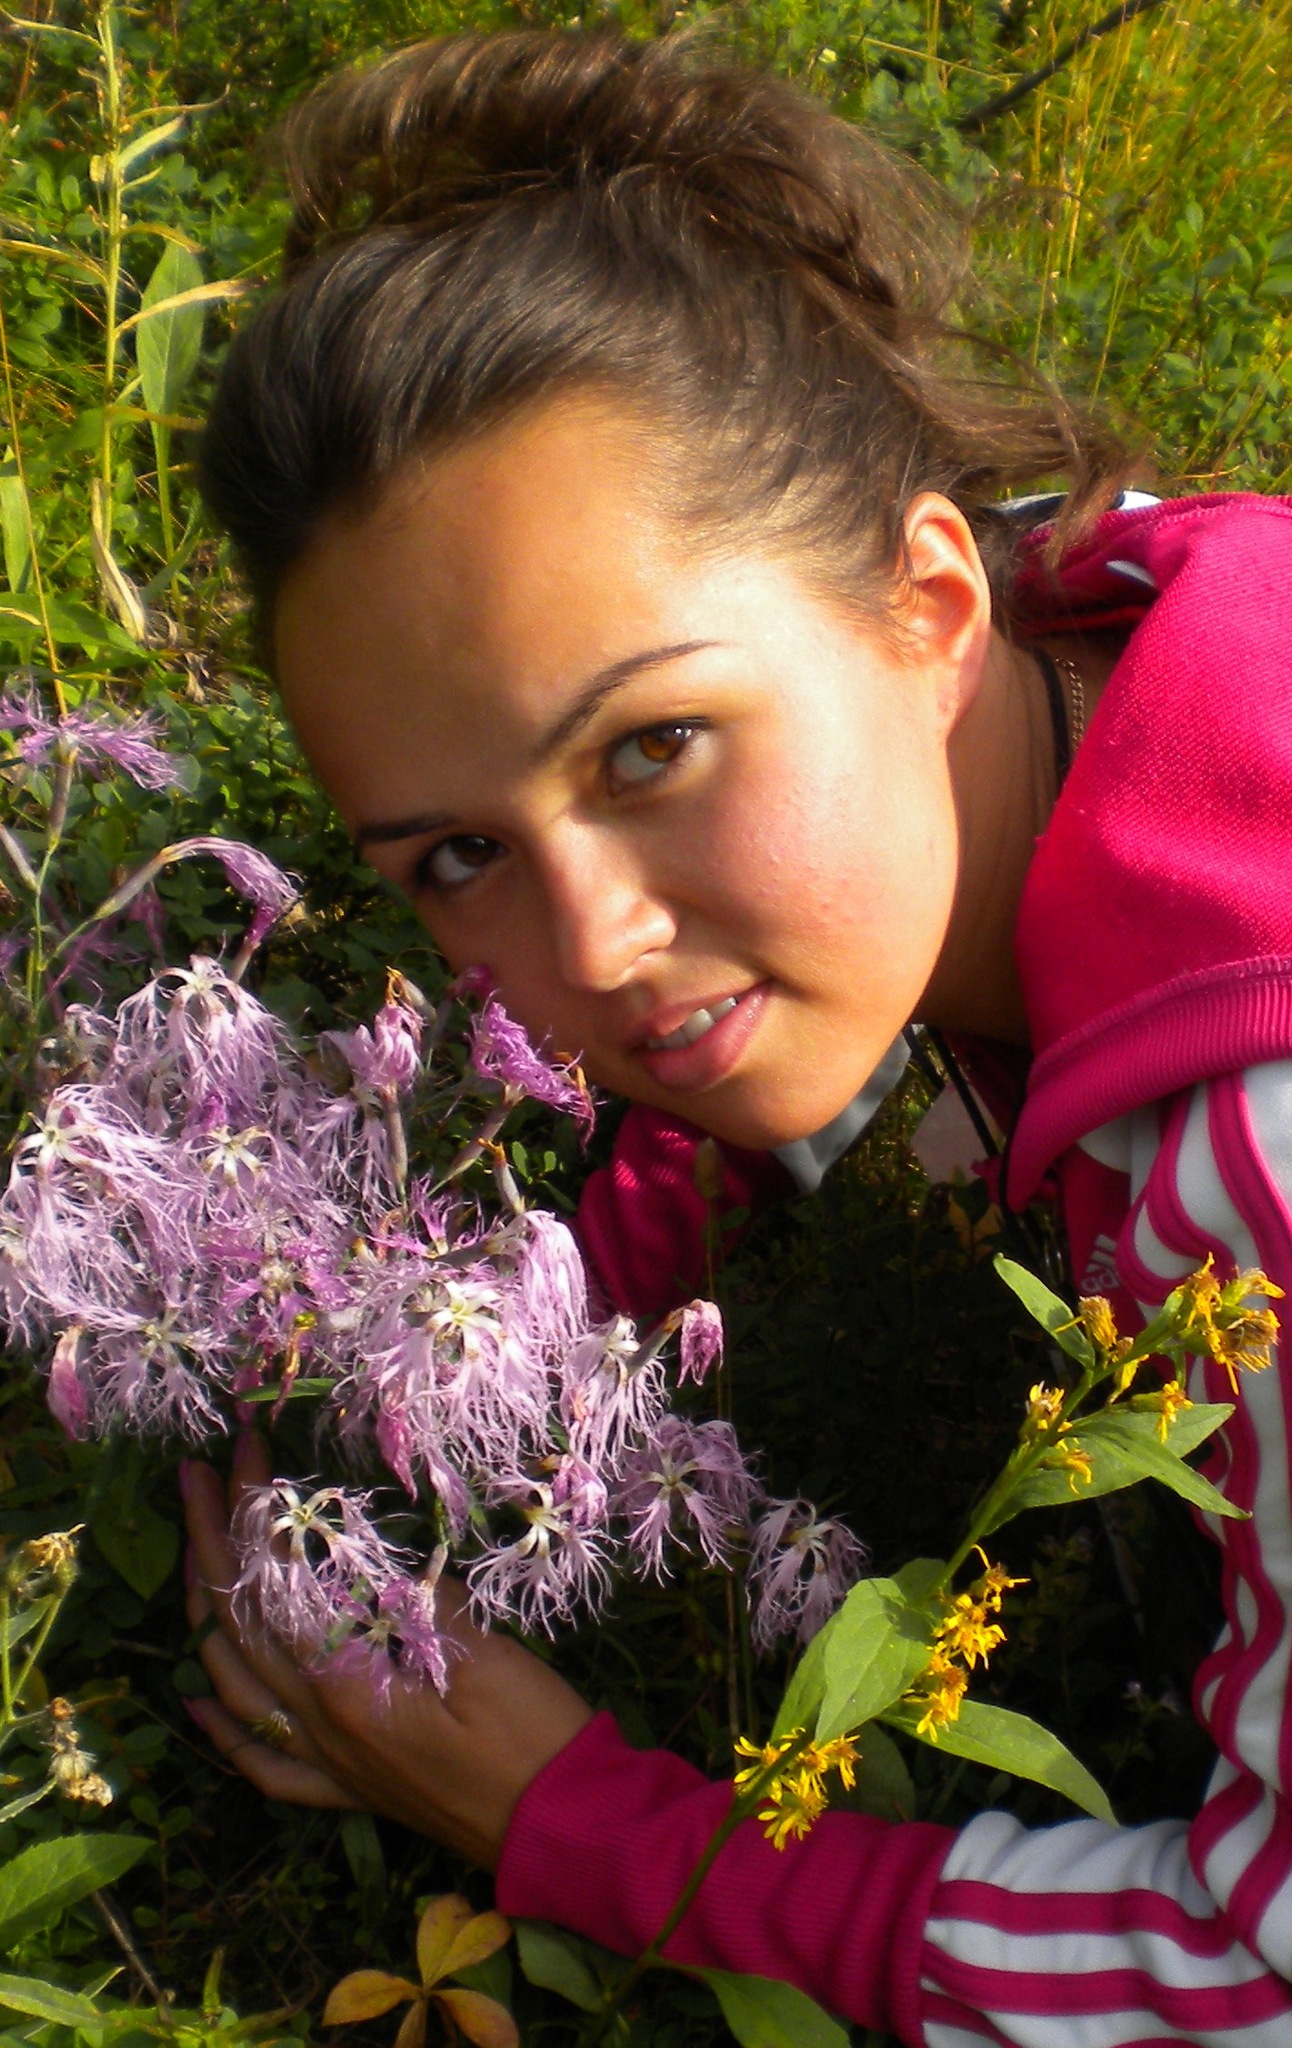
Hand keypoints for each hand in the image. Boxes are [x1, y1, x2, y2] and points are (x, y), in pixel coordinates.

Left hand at [181, 1434, 594, 1869]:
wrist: (564, 1827)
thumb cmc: (534, 1735)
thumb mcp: (484, 1654)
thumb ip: (417, 1604)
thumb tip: (370, 1562)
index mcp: (350, 1685)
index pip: (278, 1580)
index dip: (257, 1509)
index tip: (247, 1445)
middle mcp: (321, 1725)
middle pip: (240, 1622)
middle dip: (211, 1539)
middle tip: (195, 1473)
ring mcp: (329, 1762)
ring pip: (236, 1681)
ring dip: (204, 1610)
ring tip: (192, 1547)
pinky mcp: (348, 1790)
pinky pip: (264, 1761)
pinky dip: (222, 1725)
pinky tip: (197, 1695)